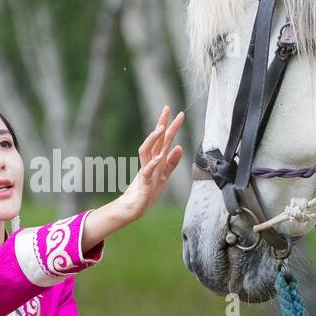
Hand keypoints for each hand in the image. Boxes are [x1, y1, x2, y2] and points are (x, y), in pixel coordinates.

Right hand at [116, 105, 184, 224]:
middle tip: (167, 109)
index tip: (176, 112)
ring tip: (162, 128)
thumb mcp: (165, 175)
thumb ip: (172, 162)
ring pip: (147, 151)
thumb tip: (180, 146)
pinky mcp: (144, 183)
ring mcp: (146, 171)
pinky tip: (159, 157)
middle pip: (156, 140)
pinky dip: (152, 164)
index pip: (164, 139)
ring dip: (154, 139)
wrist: (135, 206)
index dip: (169, 125)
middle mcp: (150, 161)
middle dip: (161, 124)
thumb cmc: (149, 190)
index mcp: (156, 159)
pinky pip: (147, 172)